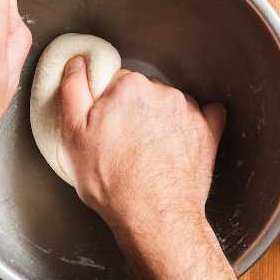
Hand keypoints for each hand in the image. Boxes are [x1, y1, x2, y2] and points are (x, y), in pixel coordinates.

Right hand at [58, 63, 225, 239]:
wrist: (154, 217)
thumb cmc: (112, 182)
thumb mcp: (72, 136)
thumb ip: (72, 91)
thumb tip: (77, 63)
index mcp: (128, 87)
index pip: (111, 82)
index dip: (102, 107)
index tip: (99, 129)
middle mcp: (162, 92)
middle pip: (139, 93)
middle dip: (129, 114)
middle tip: (119, 147)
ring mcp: (188, 111)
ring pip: (165, 106)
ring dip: (156, 122)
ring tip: (144, 156)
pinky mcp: (207, 130)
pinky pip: (202, 115)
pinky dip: (190, 125)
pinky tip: (178, 143)